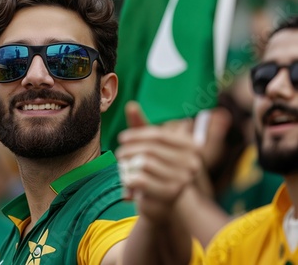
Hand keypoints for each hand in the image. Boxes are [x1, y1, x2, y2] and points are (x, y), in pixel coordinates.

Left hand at [115, 102, 201, 223]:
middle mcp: (192, 162)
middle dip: (130, 150)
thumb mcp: (149, 146)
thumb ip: (141, 126)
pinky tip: (127, 183)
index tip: (121, 138)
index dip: (137, 135)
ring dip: (127, 166)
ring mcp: (184, 179)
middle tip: (119, 155)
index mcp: (192, 146)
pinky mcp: (171, 194)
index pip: (158, 135)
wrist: (162, 205)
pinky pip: (140, 179)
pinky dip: (128, 179)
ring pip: (143, 163)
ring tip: (123, 169)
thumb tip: (130, 104)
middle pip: (150, 149)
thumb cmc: (156, 171)